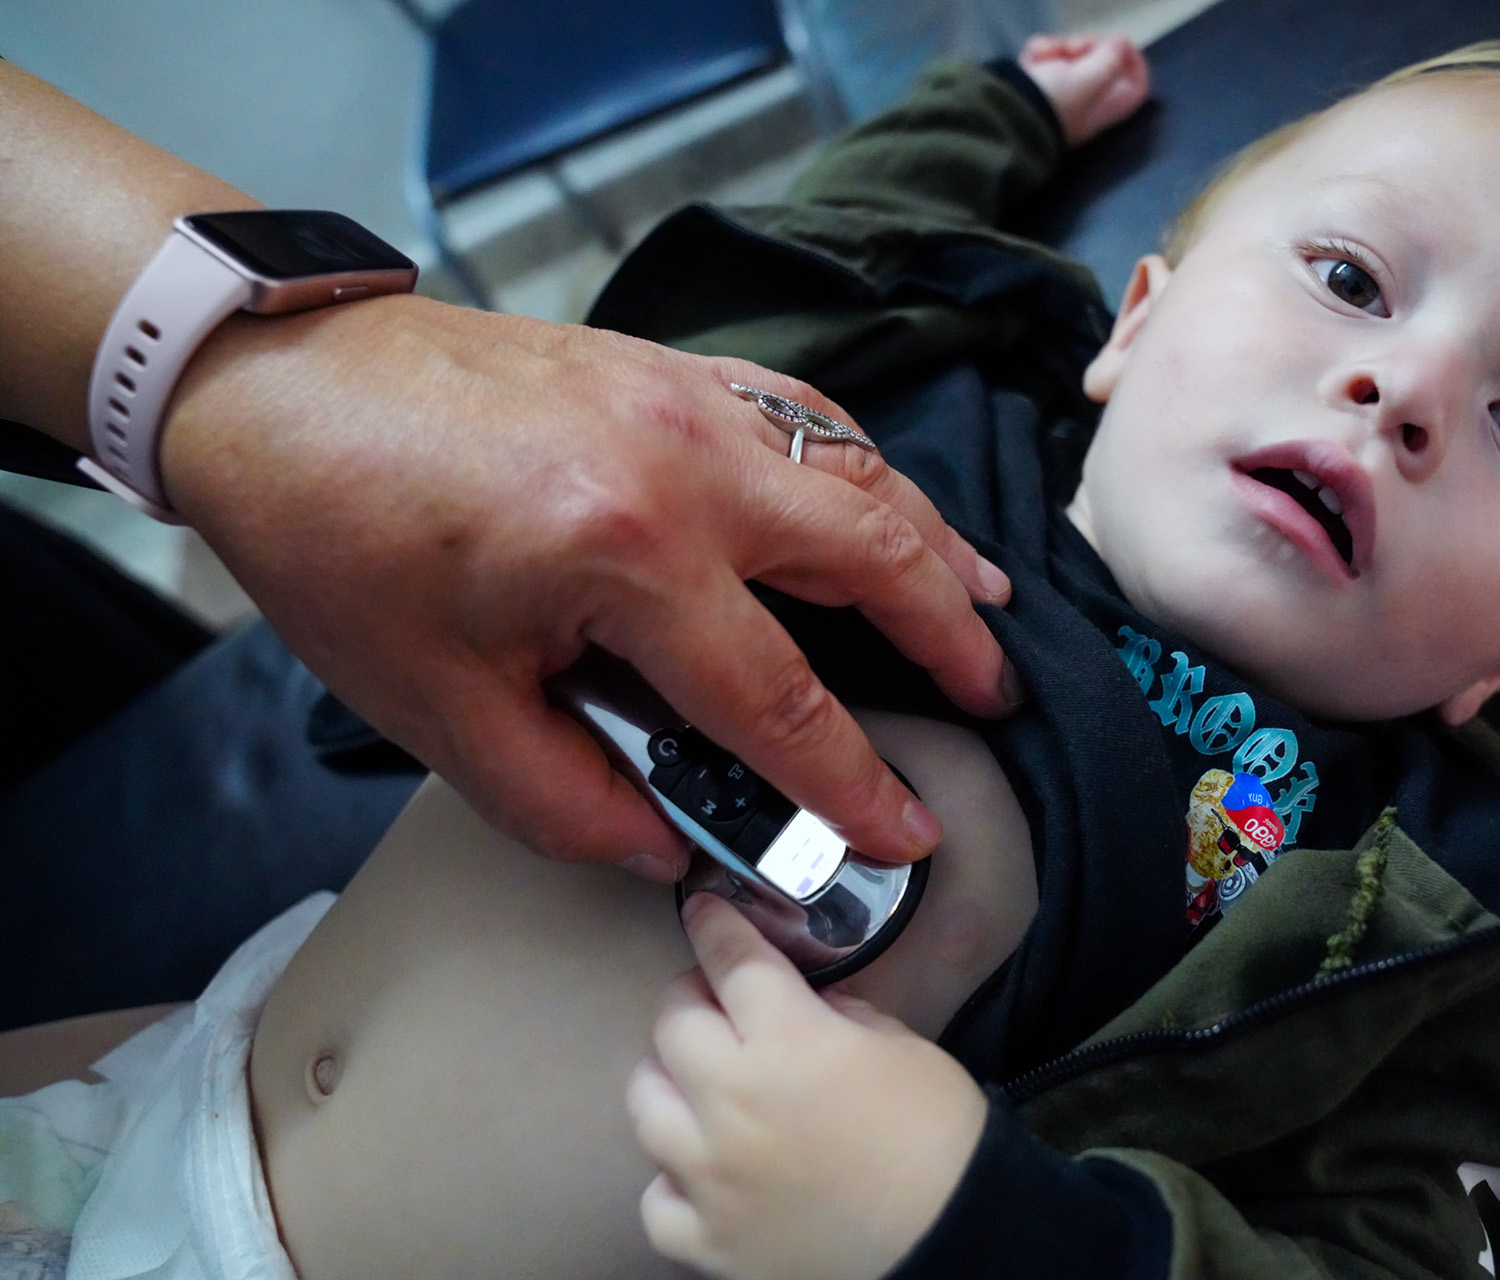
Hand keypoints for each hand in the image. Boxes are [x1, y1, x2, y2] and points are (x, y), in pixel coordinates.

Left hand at [160, 295, 1019, 872]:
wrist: (285, 387)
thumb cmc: (343, 537)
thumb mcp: (435, 704)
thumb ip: (562, 796)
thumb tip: (663, 846)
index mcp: (627, 553)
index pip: (779, 695)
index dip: (851, 781)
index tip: (902, 832)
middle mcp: (686, 462)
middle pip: (871, 553)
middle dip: (951, 635)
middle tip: (995, 696)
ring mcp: (687, 398)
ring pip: (859, 470)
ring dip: (933, 542)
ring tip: (985, 602)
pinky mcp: (669, 368)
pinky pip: (807, 415)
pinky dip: (867, 468)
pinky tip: (885, 503)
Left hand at [631, 893, 986, 1279]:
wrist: (957, 1236)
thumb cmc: (939, 1133)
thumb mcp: (898, 1042)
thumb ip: (834, 1013)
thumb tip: (799, 1004)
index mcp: (787, 1039)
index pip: (730, 960)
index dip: (715, 926)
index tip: (705, 912)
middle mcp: (732, 1101)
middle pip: (672, 1022)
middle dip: (692, 998)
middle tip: (719, 1003)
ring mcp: (711, 1175)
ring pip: (645, 1102)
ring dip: (670, 1079)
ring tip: (703, 1082)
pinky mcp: (708, 1240)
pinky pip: (656, 1198)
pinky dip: (674, 1177)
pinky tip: (705, 1168)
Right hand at [1018, 34, 1151, 146]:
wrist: (1006, 117)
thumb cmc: (1055, 102)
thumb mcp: (1090, 79)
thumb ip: (1111, 60)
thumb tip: (1121, 45)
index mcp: (1106, 108)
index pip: (1136, 87)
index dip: (1135, 62)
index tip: (1121, 44)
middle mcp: (1087, 103)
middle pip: (1103, 65)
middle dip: (1089, 47)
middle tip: (1077, 47)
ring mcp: (1061, 95)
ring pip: (1071, 57)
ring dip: (1059, 47)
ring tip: (1047, 54)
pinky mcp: (1036, 86)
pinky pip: (1046, 59)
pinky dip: (1040, 53)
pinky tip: (1033, 59)